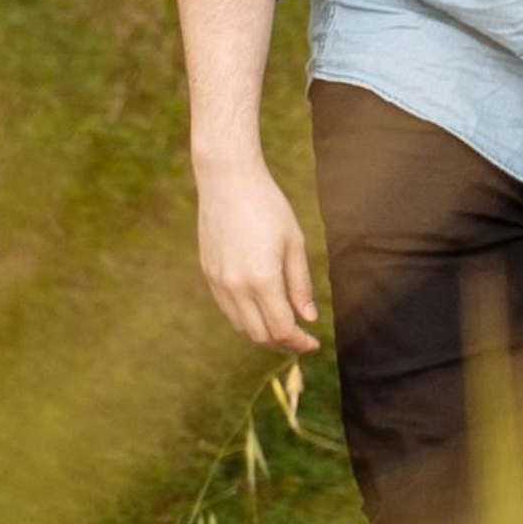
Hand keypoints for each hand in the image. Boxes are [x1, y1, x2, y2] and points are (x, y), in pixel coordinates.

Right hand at [195, 154, 320, 349]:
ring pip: (241, 326)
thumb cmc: (267, 205)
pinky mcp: (209, 273)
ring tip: (283, 326)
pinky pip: (228, 309)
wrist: (227, 180)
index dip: (300, 343)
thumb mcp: (294, 242)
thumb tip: (309, 317)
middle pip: (260, 335)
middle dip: (283, 343)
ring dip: (263, 333)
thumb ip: (300, 283)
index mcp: (262, 279)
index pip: (282, 329)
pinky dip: (246, 317)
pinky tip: (261, 308)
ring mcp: (219, 282)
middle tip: (301, 339)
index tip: (314, 344)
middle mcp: (236, 287)